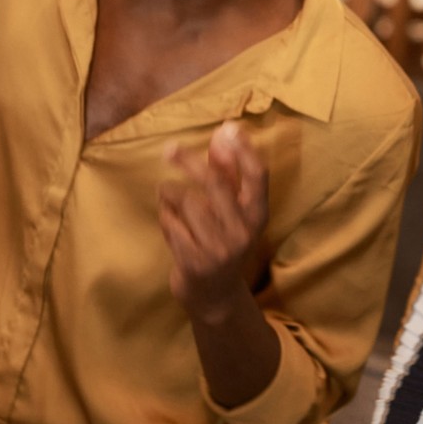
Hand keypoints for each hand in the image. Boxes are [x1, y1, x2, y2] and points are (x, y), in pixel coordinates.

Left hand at [158, 121, 268, 312]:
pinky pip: (170, 223)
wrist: (214, 295)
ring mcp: (219, 249)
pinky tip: (168, 220)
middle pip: (215, 182)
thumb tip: (224, 132)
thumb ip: (228, 172)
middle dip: (188, 161)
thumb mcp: (232, 210)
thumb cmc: (221, 241)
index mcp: (257, 215)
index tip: (229, 128)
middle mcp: (243, 232)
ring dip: (170, 194)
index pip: (258, 176)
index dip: (245, 150)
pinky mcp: (195, 262)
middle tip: (169, 149)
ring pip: (187, 201)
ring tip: (167, 196)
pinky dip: (164, 216)